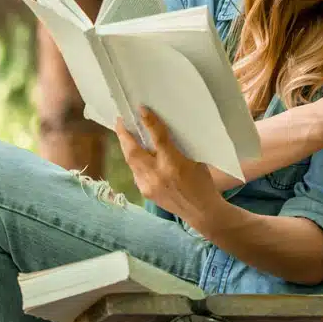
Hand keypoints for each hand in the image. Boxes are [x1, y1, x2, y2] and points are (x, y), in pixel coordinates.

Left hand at [116, 107, 224, 224]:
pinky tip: (136, 155)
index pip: (158, 138)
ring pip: (131, 162)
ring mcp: (149, 185)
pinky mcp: (146, 192)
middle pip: (133, 152)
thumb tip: (160, 131)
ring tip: (125, 135)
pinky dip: (135, 162)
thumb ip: (176, 147)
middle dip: (123, 135)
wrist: (201, 211)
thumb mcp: (194, 160)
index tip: (141, 109)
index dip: (149, 122)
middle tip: (120, 121)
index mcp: (174, 164)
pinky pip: (136, 173)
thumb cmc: (202, 182)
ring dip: (126, 147)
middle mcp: (158, 175)